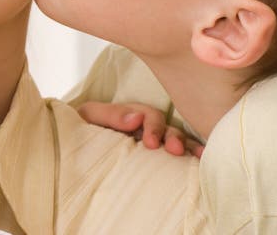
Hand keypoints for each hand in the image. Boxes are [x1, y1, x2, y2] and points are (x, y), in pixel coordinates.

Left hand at [77, 101, 203, 157]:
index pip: (149, 115)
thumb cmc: (81, 127)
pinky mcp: (156, 159)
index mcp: (131, 114)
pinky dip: (192, 155)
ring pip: (176, 139)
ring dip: (188, 146)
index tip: (151, 143)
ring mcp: (153, 141)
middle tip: (174, 150)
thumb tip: (136, 118)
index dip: (153, 126)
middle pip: (167, 127)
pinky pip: (177, 154)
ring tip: (199, 156)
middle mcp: (146, 126)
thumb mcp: (89, 116)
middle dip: (172, 137)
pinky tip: (202, 161)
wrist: (73, 144)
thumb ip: (110, 115)